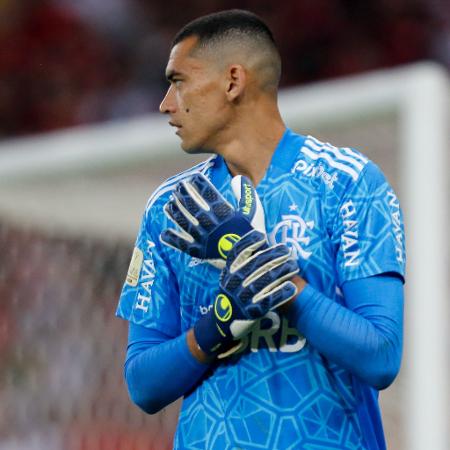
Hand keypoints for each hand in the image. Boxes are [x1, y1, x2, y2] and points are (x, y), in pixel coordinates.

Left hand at [160, 173, 264, 267]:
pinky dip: (172, 239)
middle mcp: (209, 223)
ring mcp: (202, 237)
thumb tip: (237, 178)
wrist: (249, 258)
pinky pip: (182, 244)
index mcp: (222, 212)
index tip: (193, 178)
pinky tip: (164, 233)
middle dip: (184, 194)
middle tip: (178, 187)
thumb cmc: (252, 234)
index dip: (199, 184)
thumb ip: (246, 193)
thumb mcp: (254, 211)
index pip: (207, 193)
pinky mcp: (199, 251)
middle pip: (192, 205)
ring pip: (184, 221)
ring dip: (175, 212)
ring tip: (168, 204)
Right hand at [193, 230, 298, 356]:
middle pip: (256, 264)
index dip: (249, 242)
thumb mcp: (230, 277)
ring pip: (264, 280)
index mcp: (229, 271)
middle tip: (286, 250)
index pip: (237, 253)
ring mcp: (243, 296)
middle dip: (273, 255)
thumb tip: (260, 240)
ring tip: (294, 266)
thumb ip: (242, 262)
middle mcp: (234, 282)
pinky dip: (281, 293)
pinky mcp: (252, 311)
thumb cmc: (232, 293)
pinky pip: (269, 300)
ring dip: (281, 271)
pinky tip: (291, 287)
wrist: (223, 322)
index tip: (262, 236)